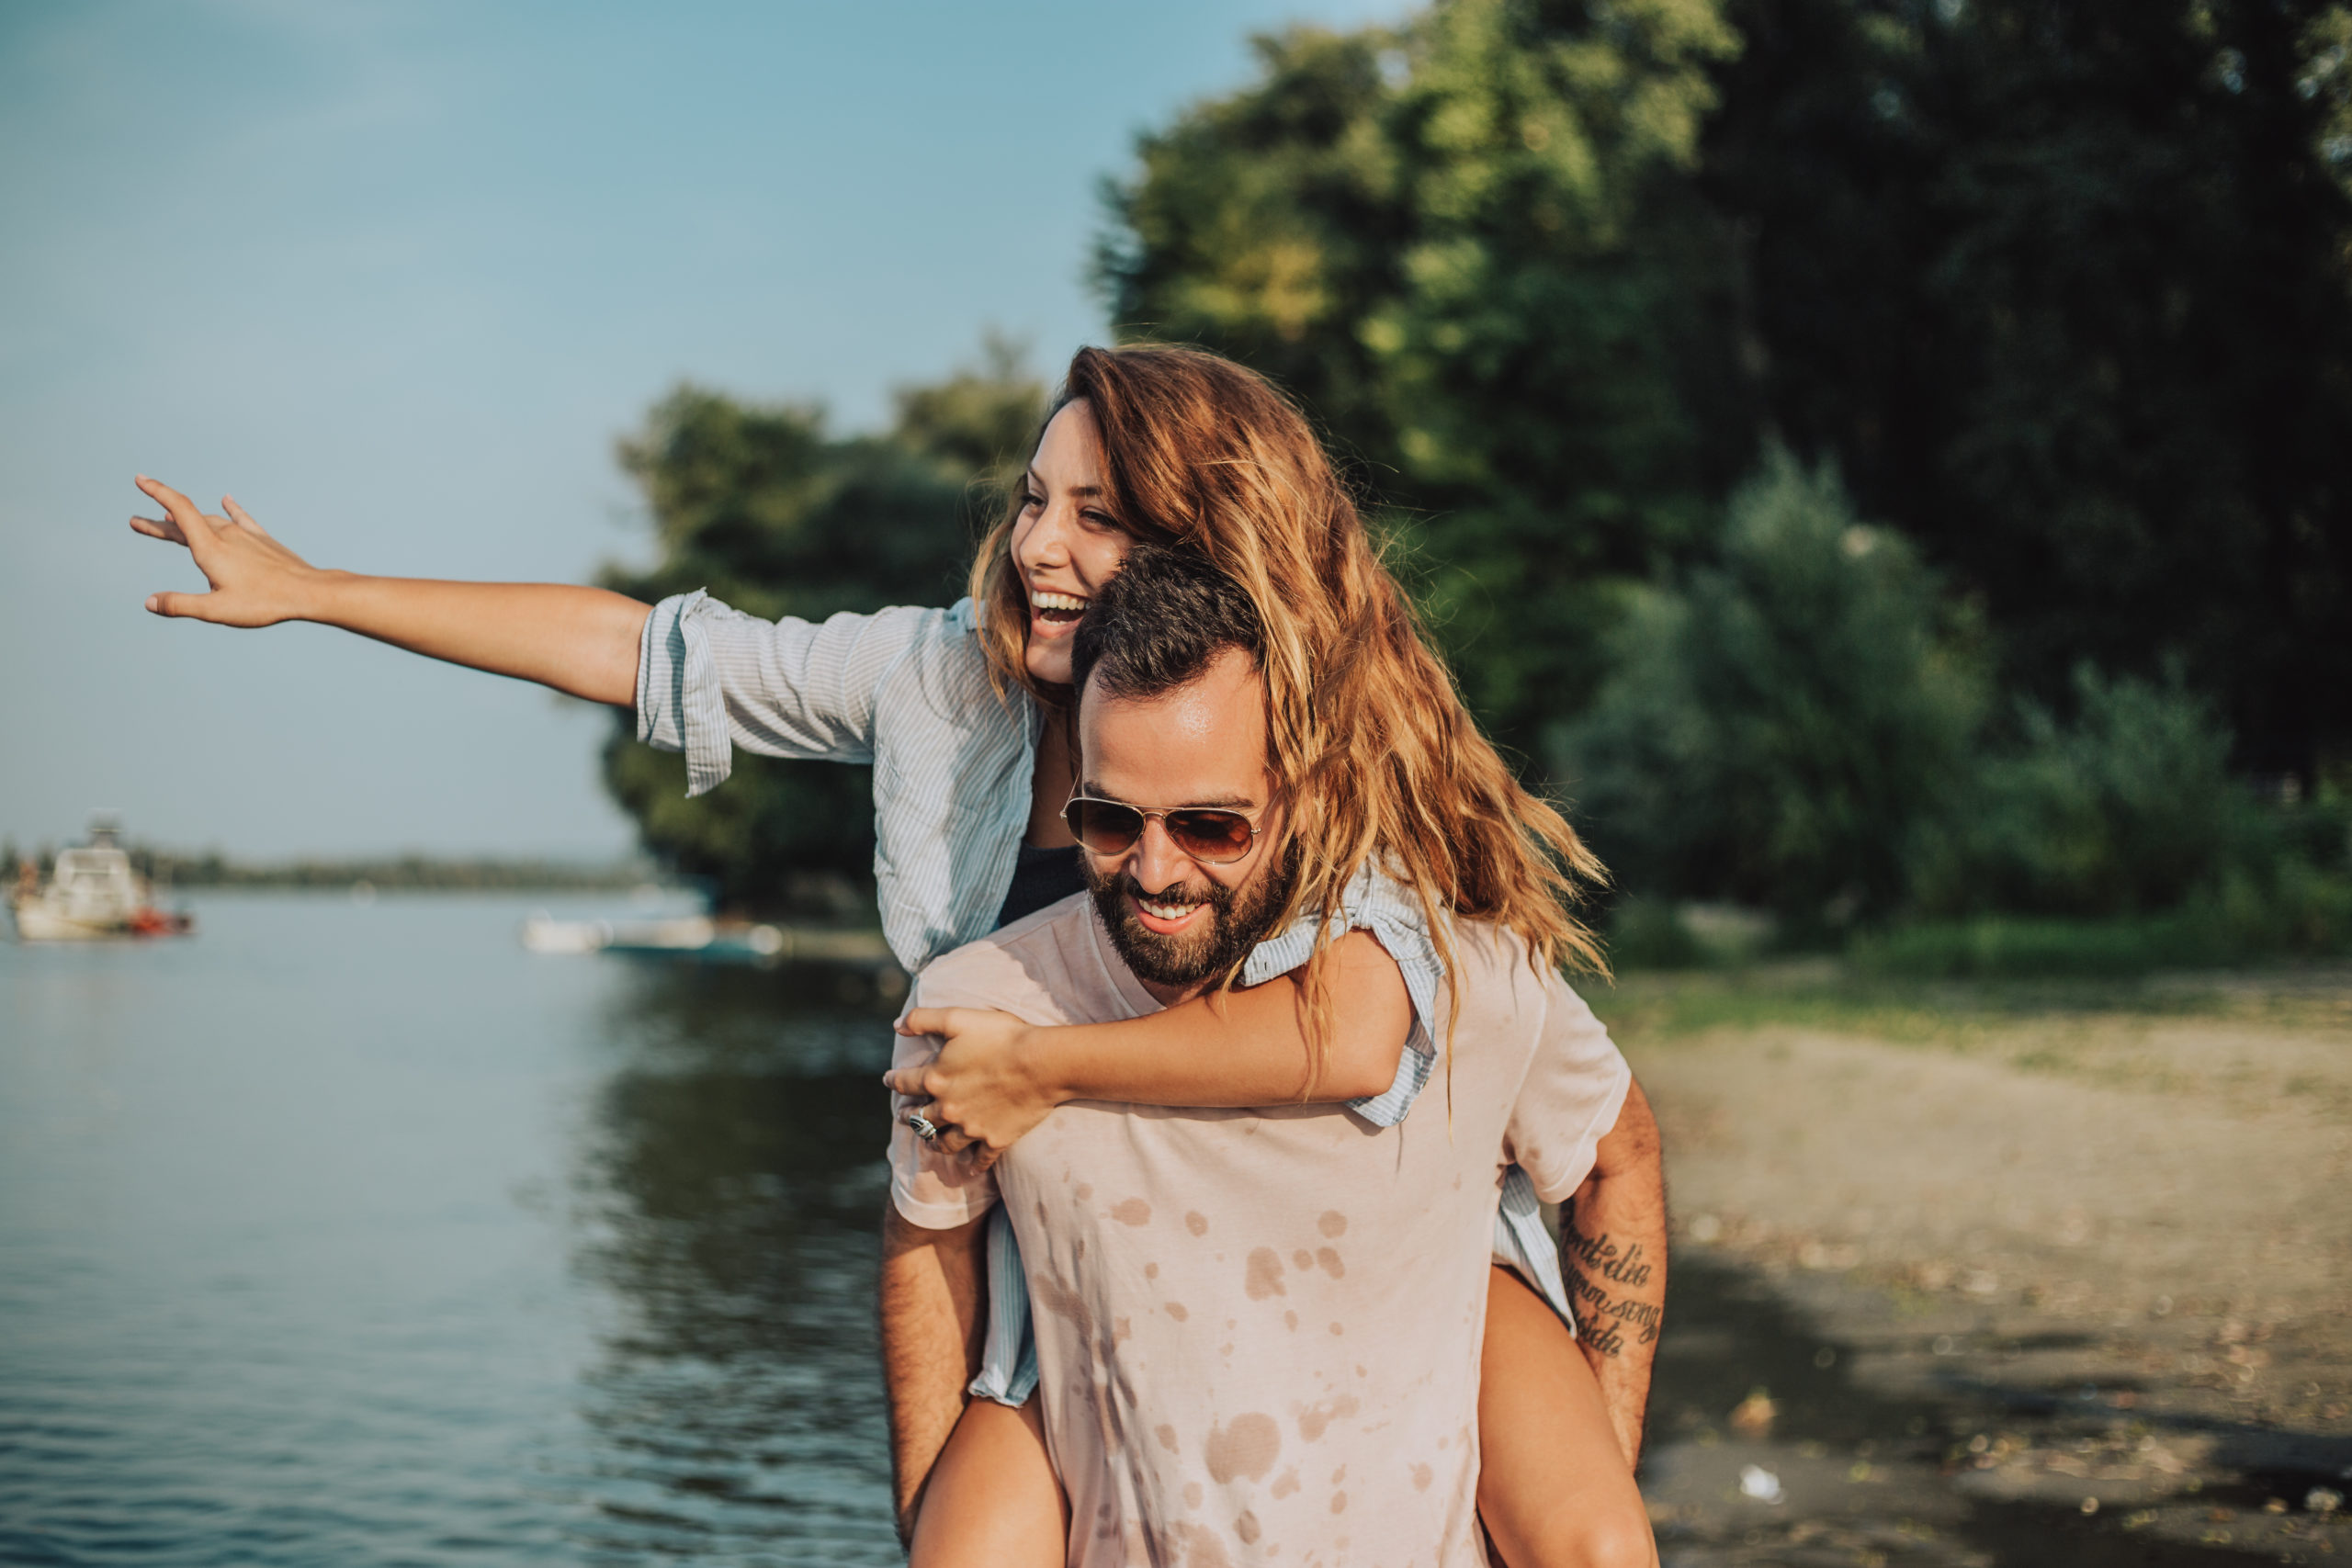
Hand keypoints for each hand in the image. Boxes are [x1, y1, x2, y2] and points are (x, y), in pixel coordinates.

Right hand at [131, 475, 325, 625]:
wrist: (308, 591)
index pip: (178, 510)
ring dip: (187, 520)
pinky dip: (229, 509)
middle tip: (135, 522)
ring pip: (209, 521)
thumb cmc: (264, 602)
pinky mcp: (262, 539)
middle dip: (159, 522)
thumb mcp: (216, 609)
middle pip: (186, 520)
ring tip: (169, 519)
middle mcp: (226, 534)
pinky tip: (226, 499)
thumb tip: (149, 602)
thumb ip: (181, 604)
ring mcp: (245, 534)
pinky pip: (241, 518)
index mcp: (210, 548)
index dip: (157, 492)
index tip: (140, 479)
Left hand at [886, 1007, 1062, 1169]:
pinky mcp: (995, 1140)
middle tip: (903, 1115)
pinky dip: (973, 1165)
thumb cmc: (1002, 1036)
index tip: (888, 1080)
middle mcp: (948, 1108)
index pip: (905, 1083)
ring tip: (929, 1141)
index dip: (893, 1080)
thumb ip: (923, 1019)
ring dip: (933, 1142)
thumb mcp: (958, 1018)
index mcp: (936, 1079)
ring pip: (944, 1143)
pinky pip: (980, 1160)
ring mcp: (971, 1128)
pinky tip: (969, 1169)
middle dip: (908, 1116)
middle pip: (919, 1118)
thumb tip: (896, 1025)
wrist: (1041, 1064)